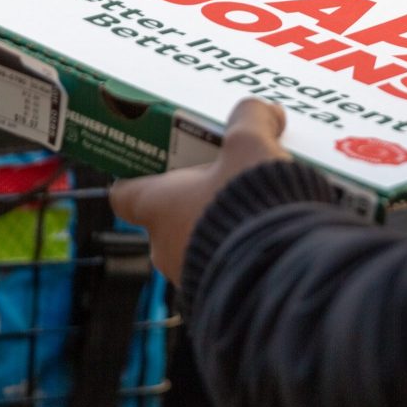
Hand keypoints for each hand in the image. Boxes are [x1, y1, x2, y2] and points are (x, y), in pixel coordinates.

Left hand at [111, 99, 289, 282]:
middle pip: (168, 214)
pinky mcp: (221, 296)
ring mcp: (190, 276)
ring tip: (260, 203)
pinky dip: (240, 249)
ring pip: (197, 242)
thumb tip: (263, 110)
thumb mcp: (252, 145)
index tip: (161, 163)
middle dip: (196, 196)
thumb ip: (251, 120)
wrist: (282, 271)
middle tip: (227, 175)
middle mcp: (164, 246)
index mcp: (157, 206)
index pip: (123, 193)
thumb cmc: (250, 206)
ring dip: (221, 224)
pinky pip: (224, 266)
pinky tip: (272, 232)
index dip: (139, 176)